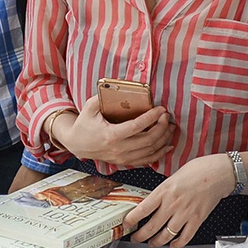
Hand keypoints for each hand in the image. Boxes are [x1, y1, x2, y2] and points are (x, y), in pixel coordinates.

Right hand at [55, 94, 174, 165]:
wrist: (77, 144)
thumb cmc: (85, 124)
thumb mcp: (90, 107)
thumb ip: (102, 95)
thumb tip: (117, 85)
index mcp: (111, 135)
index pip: (137, 127)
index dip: (152, 117)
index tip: (161, 109)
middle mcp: (118, 149)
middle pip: (148, 140)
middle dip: (162, 127)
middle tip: (166, 116)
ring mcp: (122, 158)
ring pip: (150, 151)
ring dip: (164, 139)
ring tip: (170, 127)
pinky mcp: (125, 162)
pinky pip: (147, 160)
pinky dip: (160, 153)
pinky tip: (168, 145)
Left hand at [122, 155, 233, 246]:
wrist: (219, 173)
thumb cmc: (198, 170)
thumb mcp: (173, 176)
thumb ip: (162, 191)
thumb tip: (151, 203)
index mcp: (164, 191)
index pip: (142, 209)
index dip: (131, 220)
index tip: (126, 224)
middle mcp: (173, 204)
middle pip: (151, 227)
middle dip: (139, 236)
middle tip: (135, 238)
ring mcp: (185, 214)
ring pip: (165, 236)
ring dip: (156, 242)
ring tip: (152, 243)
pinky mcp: (197, 220)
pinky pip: (184, 238)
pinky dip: (177, 244)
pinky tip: (172, 243)